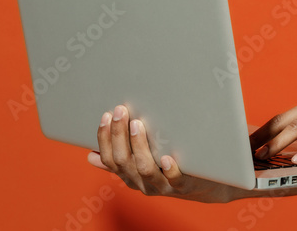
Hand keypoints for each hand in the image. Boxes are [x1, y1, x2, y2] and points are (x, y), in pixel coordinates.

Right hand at [88, 104, 243, 202]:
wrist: (204, 186)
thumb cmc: (170, 168)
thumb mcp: (142, 164)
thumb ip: (120, 159)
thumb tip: (91, 156)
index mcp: (130, 176)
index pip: (110, 158)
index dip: (105, 138)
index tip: (107, 115)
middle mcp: (142, 183)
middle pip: (123, 161)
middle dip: (119, 134)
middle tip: (121, 110)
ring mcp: (162, 185)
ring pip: (144, 168)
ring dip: (139, 145)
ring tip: (138, 124)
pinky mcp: (184, 186)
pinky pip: (174, 180)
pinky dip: (169, 169)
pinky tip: (167, 157)